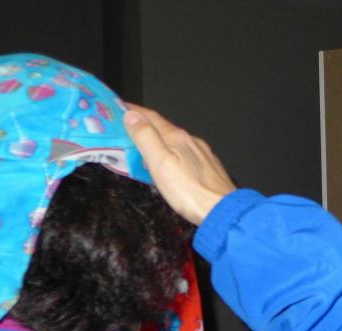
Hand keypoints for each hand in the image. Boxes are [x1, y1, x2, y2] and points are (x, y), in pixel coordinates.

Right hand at [123, 104, 236, 224]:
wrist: (223, 210)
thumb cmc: (189, 191)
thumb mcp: (160, 162)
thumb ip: (146, 137)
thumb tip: (132, 115)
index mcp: (177, 137)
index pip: (152, 117)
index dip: (134, 111)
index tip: (118, 107)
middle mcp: (192, 141)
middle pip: (164, 128)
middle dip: (145, 126)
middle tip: (126, 129)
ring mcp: (203, 154)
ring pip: (176, 141)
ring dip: (159, 141)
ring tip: (145, 147)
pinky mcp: (209, 168)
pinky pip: (186, 154)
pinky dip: (173, 153)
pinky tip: (170, 163)